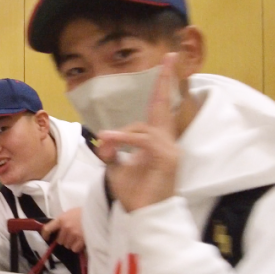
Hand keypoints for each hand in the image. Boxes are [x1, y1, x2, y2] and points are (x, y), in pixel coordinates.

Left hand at [41, 207, 84, 252]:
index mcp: (61, 219)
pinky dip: (77, 247)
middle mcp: (65, 227)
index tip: (47, 238)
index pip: (47, 229)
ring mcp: (73, 234)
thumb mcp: (70, 212)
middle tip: (71, 235)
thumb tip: (57, 229)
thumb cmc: (84, 212)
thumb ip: (63, 220)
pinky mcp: (81, 240)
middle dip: (64, 239)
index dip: (45, 235)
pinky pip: (74, 249)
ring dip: (71, 243)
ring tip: (77, 237)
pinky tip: (81, 241)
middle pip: (59, 240)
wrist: (97, 213)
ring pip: (67, 245)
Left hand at [95, 54, 180, 212]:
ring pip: (141, 128)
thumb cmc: (134, 195)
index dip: (162, 88)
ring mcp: (171, 149)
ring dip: (117, 137)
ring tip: (105, 149)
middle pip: (164, 106)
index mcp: (156, 141)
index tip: (169, 62)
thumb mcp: (116, 168)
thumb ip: (112, 150)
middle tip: (170, 56)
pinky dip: (123, 140)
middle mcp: (167, 142)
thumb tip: (104, 140)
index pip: (158, 111)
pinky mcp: (168, 158)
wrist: (144, 217)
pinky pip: (142, 140)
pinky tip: (109, 145)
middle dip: (166, 80)